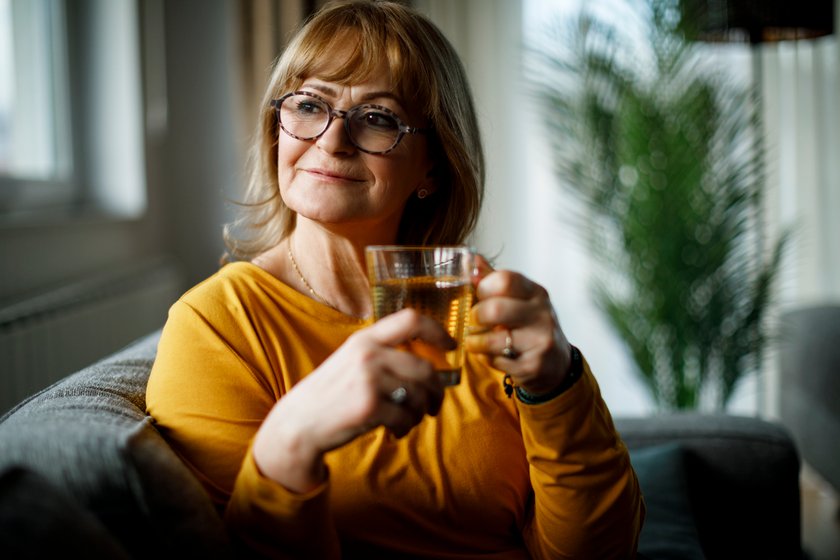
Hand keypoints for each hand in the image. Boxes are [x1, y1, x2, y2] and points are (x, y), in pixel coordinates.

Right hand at [252, 308, 453, 492]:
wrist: (298, 424)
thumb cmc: (331, 395)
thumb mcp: (352, 362)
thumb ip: (383, 355)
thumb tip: (430, 365)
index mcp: (365, 339)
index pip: (411, 319)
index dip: (437, 331)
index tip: (451, 347)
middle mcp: (368, 354)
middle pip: (425, 368)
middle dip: (436, 391)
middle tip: (434, 405)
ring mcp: (368, 380)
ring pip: (419, 395)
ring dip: (421, 413)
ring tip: (409, 420)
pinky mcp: (370, 407)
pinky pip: (406, 417)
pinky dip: (406, 427)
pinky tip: (395, 431)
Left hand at [464, 255, 572, 395]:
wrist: (556, 362)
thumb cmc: (529, 325)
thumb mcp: (519, 299)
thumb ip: (494, 280)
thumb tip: (471, 259)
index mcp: (536, 293)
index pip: (505, 280)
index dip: (483, 287)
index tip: (479, 294)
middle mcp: (542, 314)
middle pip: (495, 309)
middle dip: (476, 316)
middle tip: (474, 320)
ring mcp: (540, 341)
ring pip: (492, 340)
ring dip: (475, 341)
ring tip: (475, 340)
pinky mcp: (533, 366)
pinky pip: (496, 361)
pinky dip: (487, 359)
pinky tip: (492, 355)